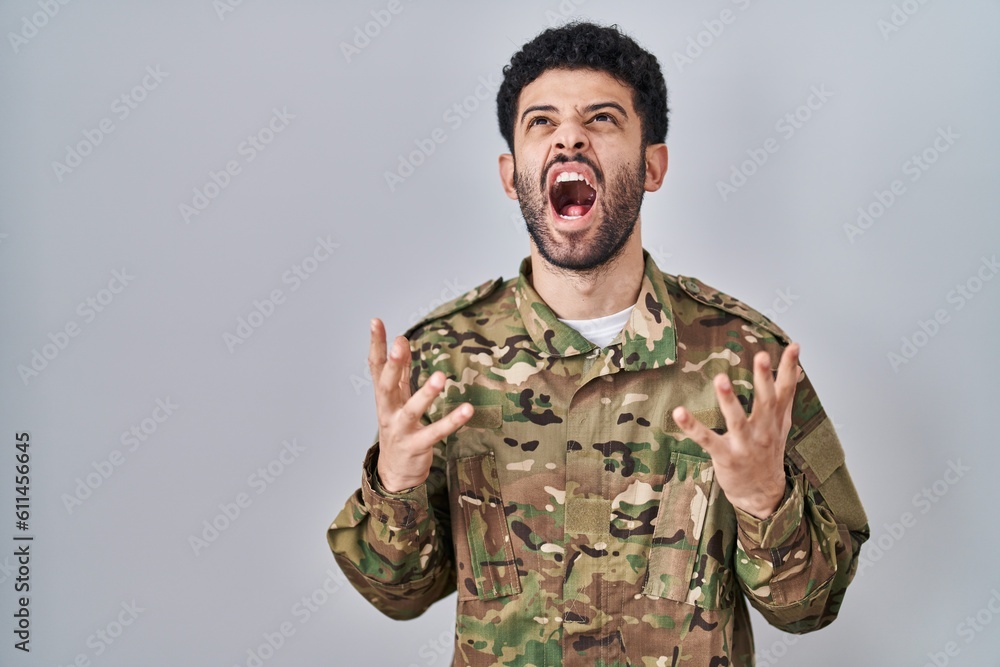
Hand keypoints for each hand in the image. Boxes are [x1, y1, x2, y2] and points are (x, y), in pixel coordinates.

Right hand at [368, 317, 472, 492]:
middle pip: (386, 386)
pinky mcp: (417, 446)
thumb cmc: (398, 429)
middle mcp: (388, 412)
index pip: (376, 367)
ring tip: (440, 377)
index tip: (376, 321)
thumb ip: (400, 373)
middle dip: (393, 365)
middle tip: (401, 343)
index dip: (376, 344)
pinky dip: (451, 421)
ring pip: (411, 410)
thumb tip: (402, 342)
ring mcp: (401, 430)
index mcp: (383, 397)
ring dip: (425, 394)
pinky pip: (435, 433)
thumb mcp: (396, 399)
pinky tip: (468, 409)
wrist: (394, 474)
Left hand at [671, 343, 801, 518]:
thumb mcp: (781, 423)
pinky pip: (707, 440)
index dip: (789, 368)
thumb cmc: (769, 451)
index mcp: (775, 419)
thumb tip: (797, 366)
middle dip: (763, 379)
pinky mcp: (725, 456)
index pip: (786, 390)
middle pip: (765, 401)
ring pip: (737, 420)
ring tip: (721, 379)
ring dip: (729, 400)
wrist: (761, 494)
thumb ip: (787, 394)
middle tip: (761, 356)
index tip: (794, 346)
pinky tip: (678, 412)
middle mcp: (763, 430)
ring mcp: (744, 444)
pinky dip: (692, 427)